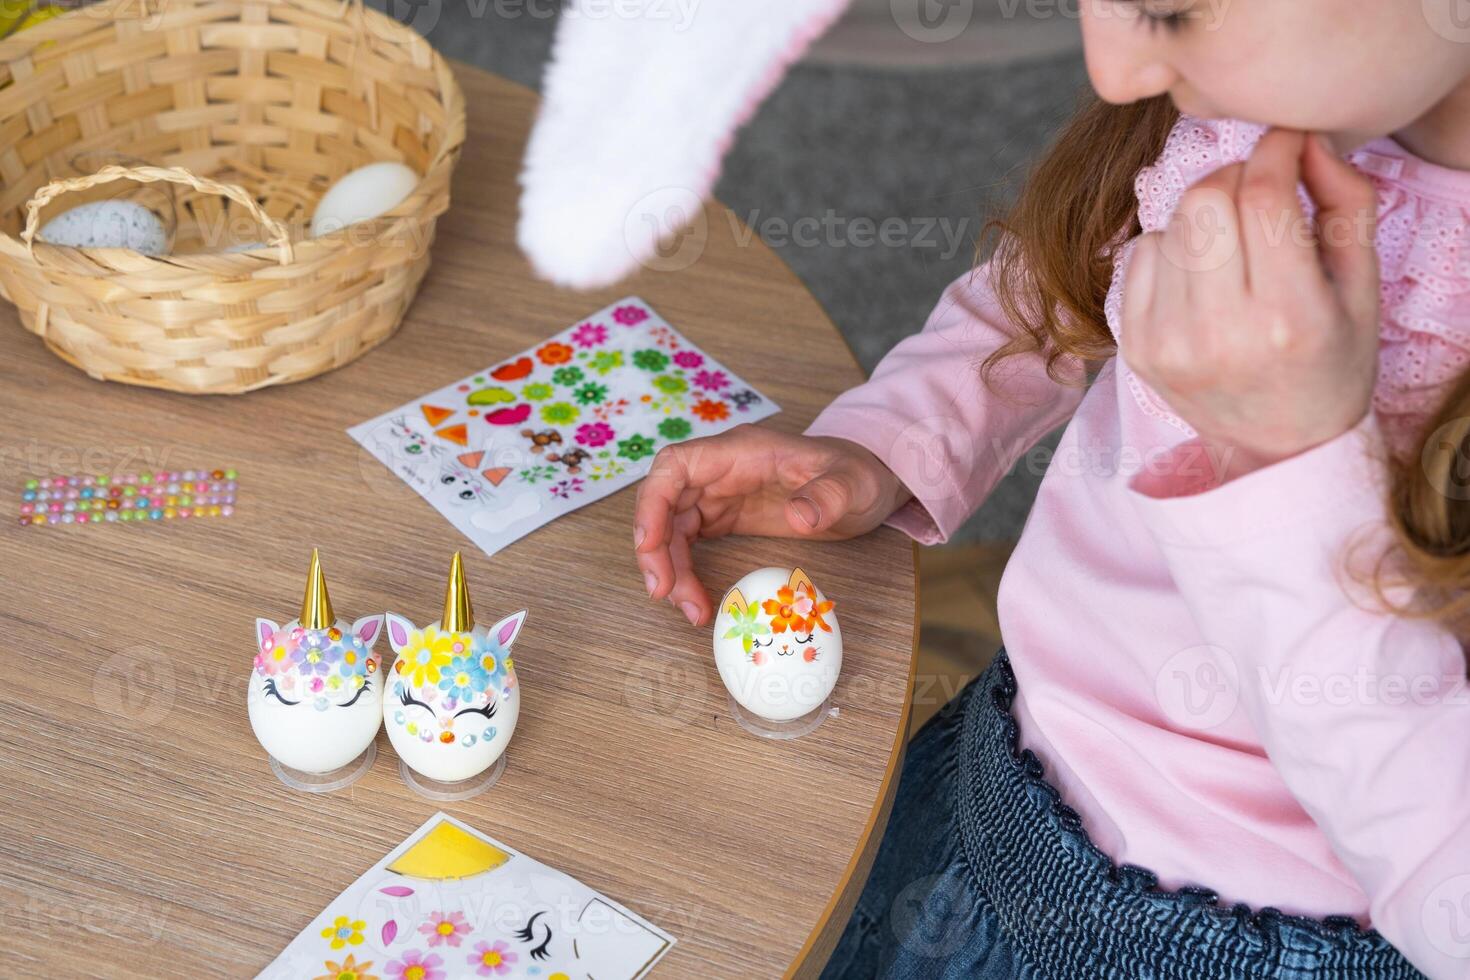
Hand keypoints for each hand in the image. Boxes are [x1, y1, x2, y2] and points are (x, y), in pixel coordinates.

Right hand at [633, 425, 908, 625]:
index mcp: (739, 451)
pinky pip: (689, 544)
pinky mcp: (725, 519)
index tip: (649, 543)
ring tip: (689, 610)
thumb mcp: (852, 483)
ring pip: (672, 530)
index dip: (652, 502)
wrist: (867, 485)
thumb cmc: (858, 473)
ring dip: (670, 569)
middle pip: (663, 503)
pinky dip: (686, 573)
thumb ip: (828, 495)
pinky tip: (697, 601)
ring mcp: (719, 495)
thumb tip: (799, 517)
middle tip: (663, 592)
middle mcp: (719, 471)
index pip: (675, 465)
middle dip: (654, 548)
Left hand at [1122, 129, 1380, 480]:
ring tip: (1234, 249)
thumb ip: (1345, 203)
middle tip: (1259, 194)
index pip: (1262, 196)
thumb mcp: (1362, 286)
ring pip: (1170, 224)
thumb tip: (1301, 140)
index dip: (1276, 151)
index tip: (1287, 144)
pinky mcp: (1134, 349)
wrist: (1279, 446)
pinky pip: (1139, 255)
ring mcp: (1167, 343)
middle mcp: (1220, 333)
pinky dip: (1170, 249)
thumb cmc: (1330, 358)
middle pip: (1204, 198)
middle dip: (1236, 178)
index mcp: (1287, 316)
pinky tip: (1201, 277)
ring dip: (1204, 218)